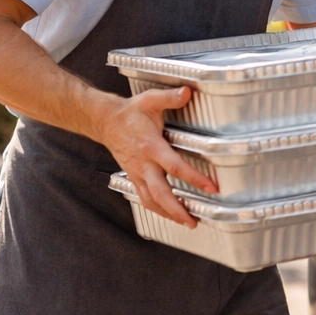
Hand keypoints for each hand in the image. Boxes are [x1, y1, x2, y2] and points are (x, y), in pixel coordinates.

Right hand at [96, 86, 217, 228]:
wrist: (105, 121)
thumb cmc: (129, 112)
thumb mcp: (149, 100)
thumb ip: (169, 97)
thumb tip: (187, 92)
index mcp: (150, 146)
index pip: (174, 166)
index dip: (194, 178)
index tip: (211, 187)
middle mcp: (143, 164)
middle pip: (160, 193)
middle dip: (177, 209)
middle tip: (193, 219)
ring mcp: (137, 173)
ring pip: (151, 200)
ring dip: (168, 214)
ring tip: (187, 222)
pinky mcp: (134, 177)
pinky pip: (145, 198)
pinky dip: (158, 209)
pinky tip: (170, 215)